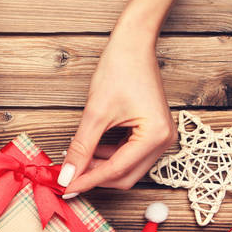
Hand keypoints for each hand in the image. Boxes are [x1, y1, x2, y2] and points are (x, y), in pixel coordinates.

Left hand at [59, 0, 176, 195]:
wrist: (133, 44)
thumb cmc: (120, 69)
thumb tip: (67, 175)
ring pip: (127, 169)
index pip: (117, 170)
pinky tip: (90, 150)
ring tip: (76, 161)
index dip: (89, 180)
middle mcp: (165, 141)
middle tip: (68, 177)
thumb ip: (81, 148)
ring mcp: (161, 138)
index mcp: (156, 136)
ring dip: (101, 168)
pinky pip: (129, 156)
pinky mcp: (153, 133)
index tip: (66, 187)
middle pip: (125, 176)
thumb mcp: (96, 113)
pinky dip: (109, 157)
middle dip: (96, 177)